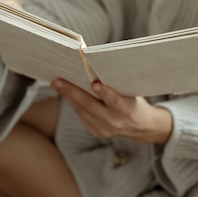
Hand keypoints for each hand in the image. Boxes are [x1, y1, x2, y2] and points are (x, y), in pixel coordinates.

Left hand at [51, 79, 172, 143]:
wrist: (141, 126)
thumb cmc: (134, 101)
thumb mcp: (131, 92)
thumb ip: (116, 84)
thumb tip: (95, 66)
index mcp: (127, 110)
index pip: (114, 100)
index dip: (104, 92)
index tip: (94, 83)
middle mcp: (115, 121)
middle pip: (90, 105)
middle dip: (72, 92)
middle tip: (58, 81)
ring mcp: (105, 129)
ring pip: (82, 111)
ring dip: (68, 97)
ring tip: (56, 84)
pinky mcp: (97, 132)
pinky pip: (82, 116)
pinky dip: (73, 103)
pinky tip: (65, 93)